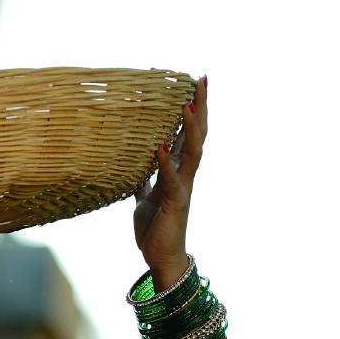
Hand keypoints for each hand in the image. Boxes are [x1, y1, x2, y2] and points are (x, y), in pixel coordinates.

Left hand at [132, 74, 206, 292]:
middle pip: (197, 135)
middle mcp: (185, 175)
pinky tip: (161, 147)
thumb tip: (137, 166)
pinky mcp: (174, 203)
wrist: (160, 257)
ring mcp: (182, 188)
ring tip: (187, 106)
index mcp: (178, 170)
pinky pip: (171, 180)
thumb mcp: (145, 198)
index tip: (194, 83)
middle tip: (202, 81)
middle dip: (200, 108)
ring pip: (192, 153)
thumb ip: (145, 180)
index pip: (188, 133)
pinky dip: (166, 163)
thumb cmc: (154, 229)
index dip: (192, 109)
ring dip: (190, 129)